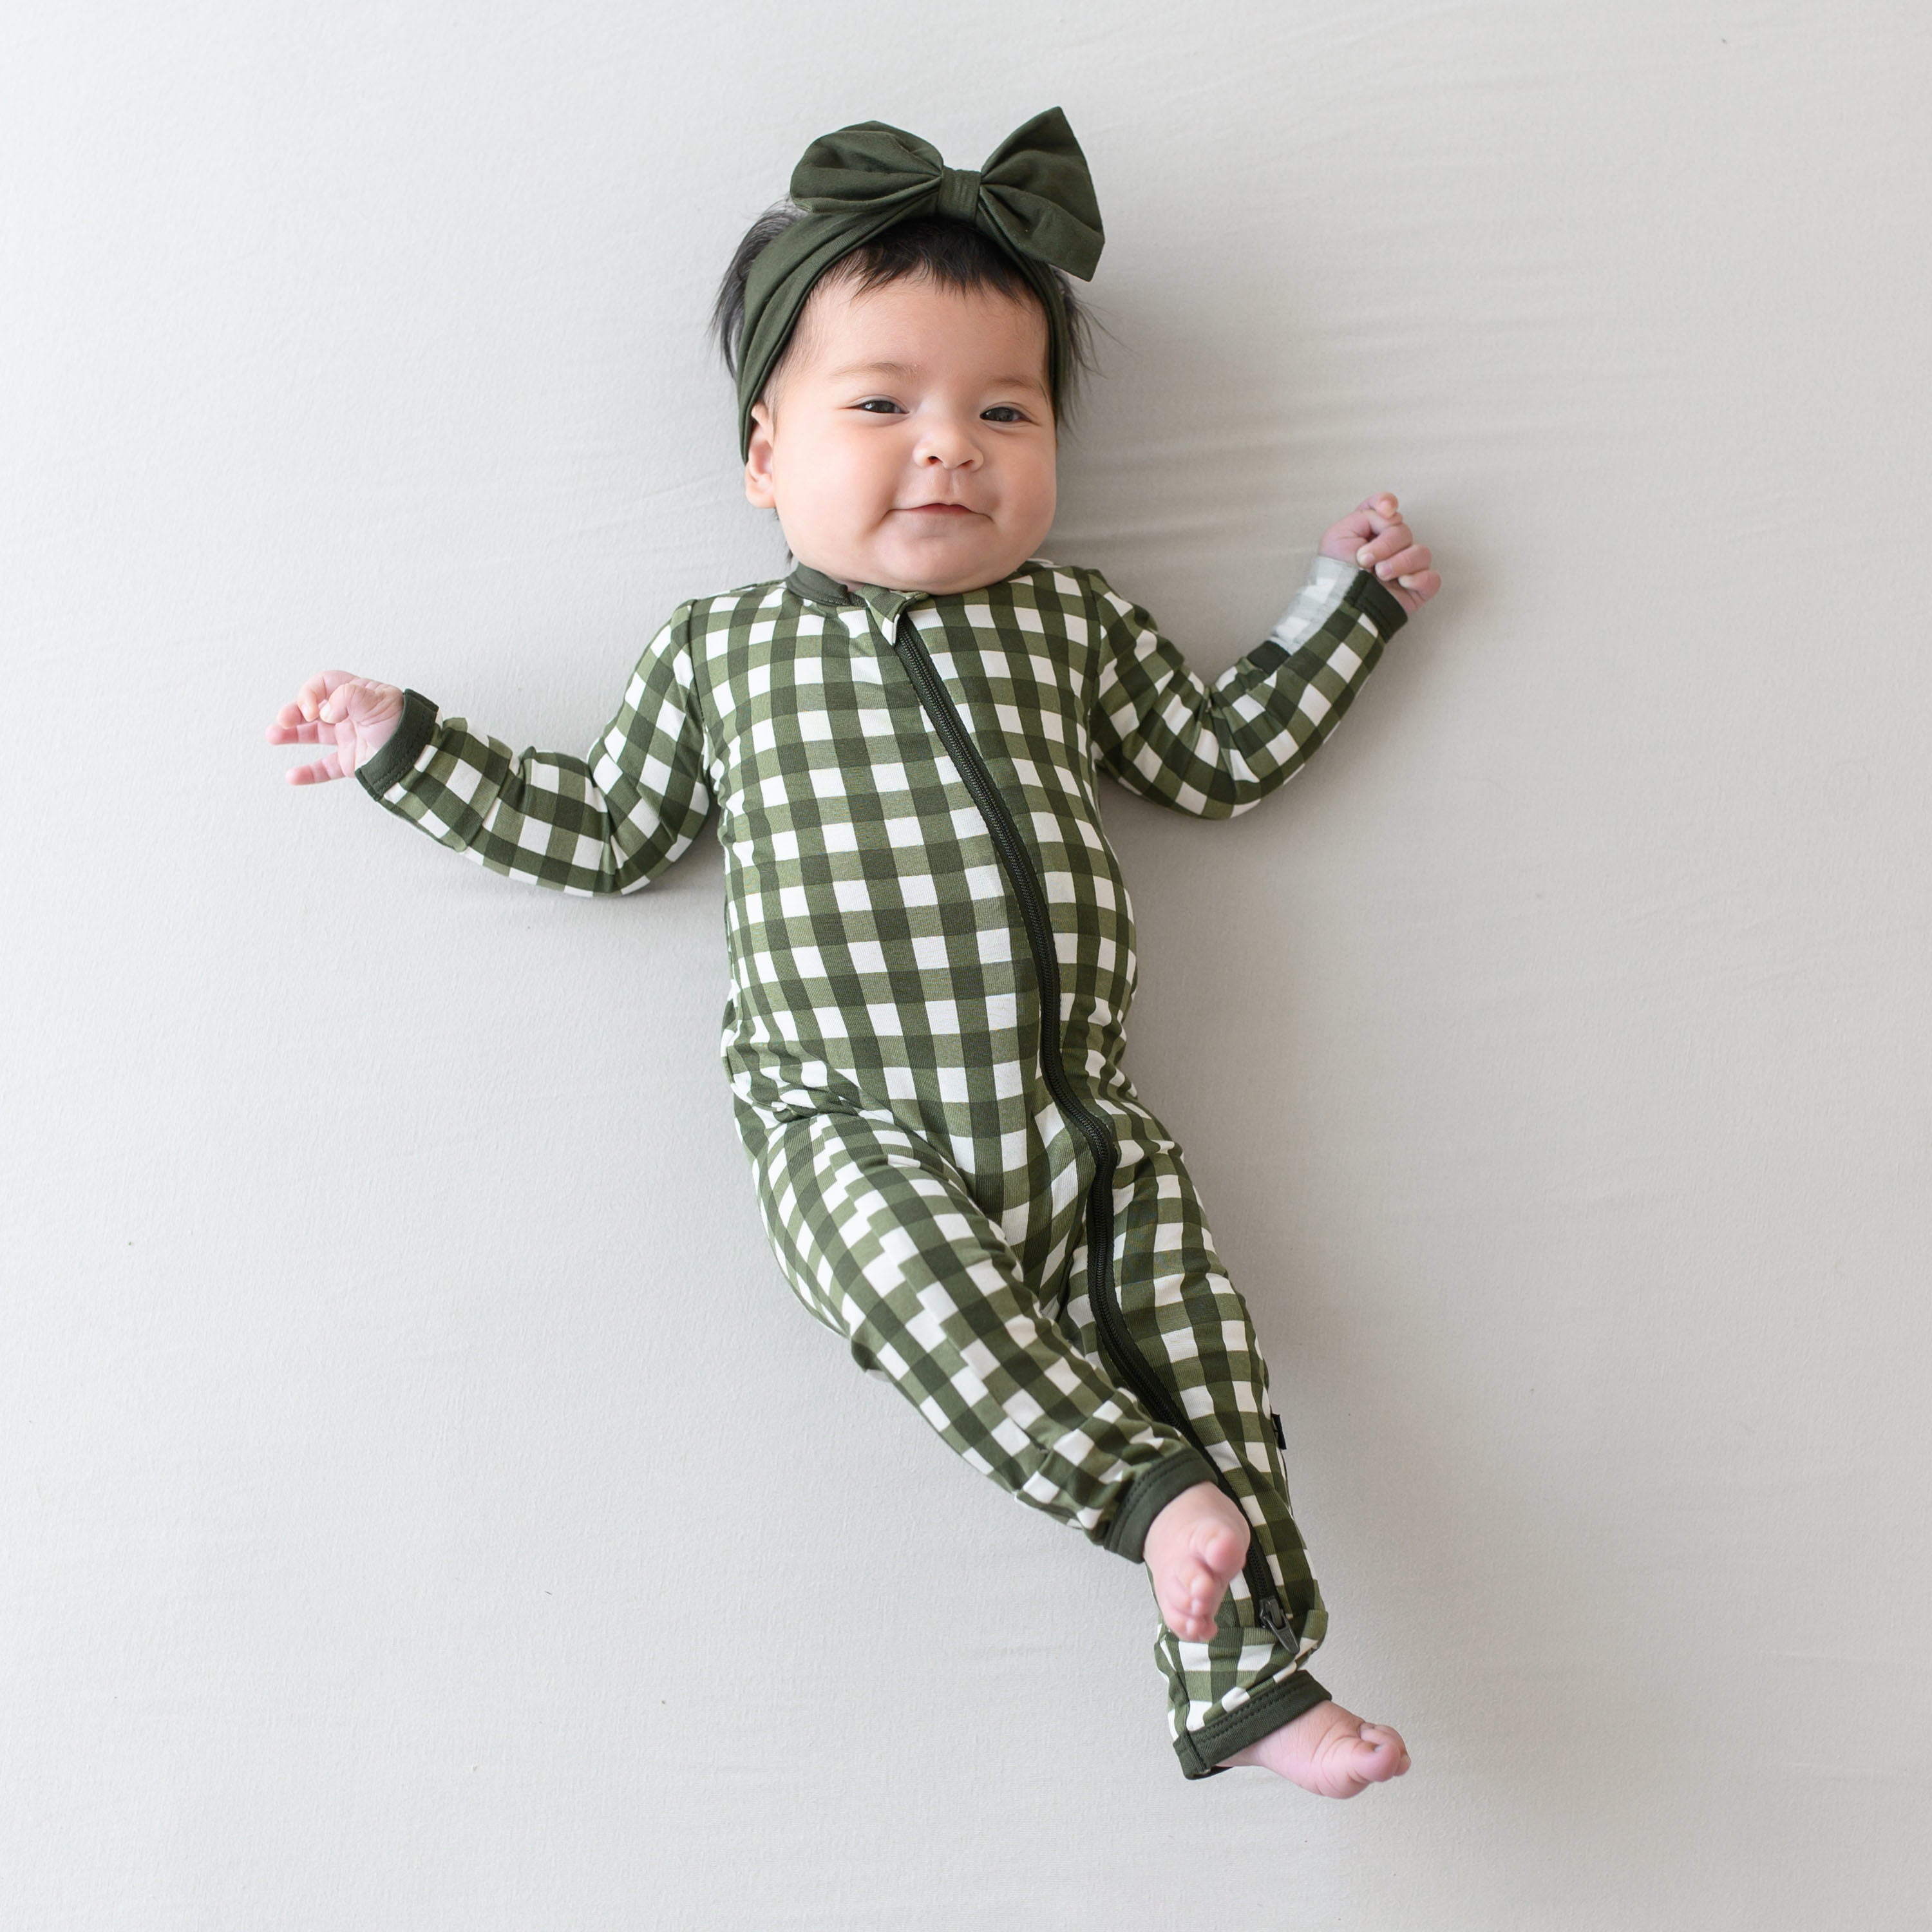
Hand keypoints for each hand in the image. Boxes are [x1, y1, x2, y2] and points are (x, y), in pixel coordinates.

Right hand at [265, 671, 403, 784]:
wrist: (419, 759)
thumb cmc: (403, 726)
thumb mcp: (377, 702)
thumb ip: (348, 697)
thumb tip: (324, 711)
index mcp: (358, 694)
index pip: (325, 683)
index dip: (312, 693)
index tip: (312, 709)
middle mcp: (351, 714)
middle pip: (313, 708)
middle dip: (294, 711)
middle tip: (282, 720)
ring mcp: (350, 738)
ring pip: (314, 735)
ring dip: (291, 735)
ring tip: (272, 736)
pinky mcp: (351, 762)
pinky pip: (324, 767)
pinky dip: (308, 772)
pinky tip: (292, 775)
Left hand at [1318, 492, 1438, 616]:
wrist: (1340, 606)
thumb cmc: (1334, 574)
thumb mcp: (1338, 536)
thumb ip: (1365, 515)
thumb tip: (1391, 516)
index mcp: (1370, 532)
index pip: (1386, 507)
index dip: (1387, 503)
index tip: (1385, 510)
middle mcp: (1390, 547)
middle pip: (1403, 531)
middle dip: (1385, 543)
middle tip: (1364, 560)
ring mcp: (1405, 569)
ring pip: (1421, 552)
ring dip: (1400, 562)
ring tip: (1381, 575)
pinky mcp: (1415, 589)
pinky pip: (1432, 578)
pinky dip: (1419, 579)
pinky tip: (1402, 583)